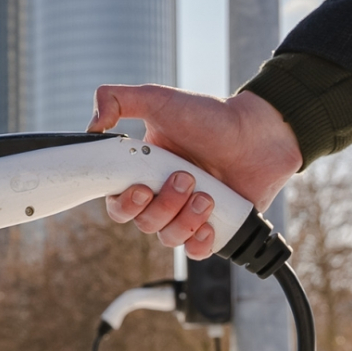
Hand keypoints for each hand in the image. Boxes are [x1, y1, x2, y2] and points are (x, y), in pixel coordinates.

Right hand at [86, 85, 301, 258]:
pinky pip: (195, 252)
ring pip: (168, 238)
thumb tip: (92, 127)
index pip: (117, 204)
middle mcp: (162, 197)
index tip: (140, 188)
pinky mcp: (215, 228)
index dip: (124, 204)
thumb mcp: (157, 99)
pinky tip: (209, 222)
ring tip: (207, 193)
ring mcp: (188, 214)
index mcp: (142, 173)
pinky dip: (198, 242)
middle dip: (163, 204)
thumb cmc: (209, 115)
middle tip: (186, 176)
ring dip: (185, 219)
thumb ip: (116, 99)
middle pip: (142, 223)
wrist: (259, 132)